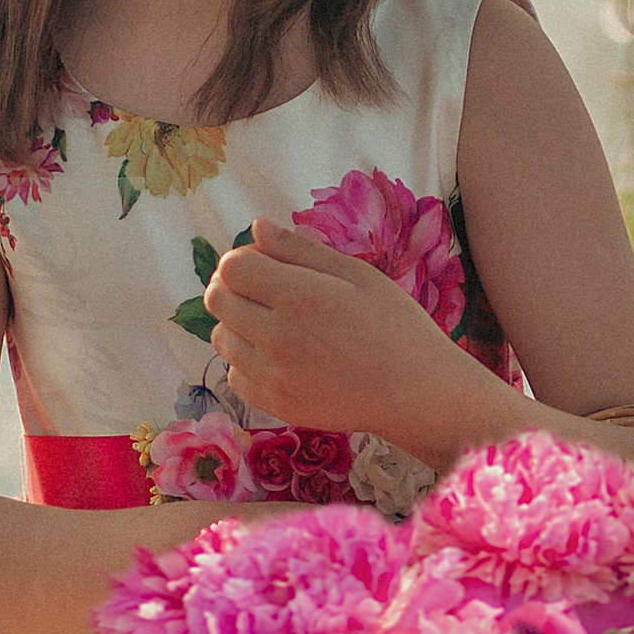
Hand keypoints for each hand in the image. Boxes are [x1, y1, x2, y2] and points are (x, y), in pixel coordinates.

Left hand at [204, 225, 497, 459]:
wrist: (415, 393)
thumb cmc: (395, 326)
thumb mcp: (357, 275)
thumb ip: (301, 250)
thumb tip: (256, 228)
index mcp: (300, 297)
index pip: (232, 267)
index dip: (242, 259)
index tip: (263, 263)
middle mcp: (277, 338)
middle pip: (217, 300)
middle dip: (233, 286)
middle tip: (264, 290)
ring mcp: (273, 376)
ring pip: (220, 338)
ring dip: (237, 324)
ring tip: (274, 324)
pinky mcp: (275, 405)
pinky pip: (234, 375)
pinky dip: (246, 361)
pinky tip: (278, 356)